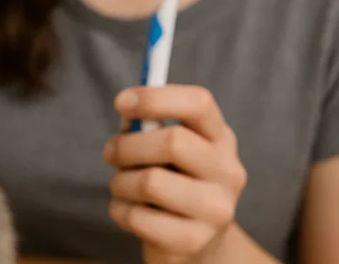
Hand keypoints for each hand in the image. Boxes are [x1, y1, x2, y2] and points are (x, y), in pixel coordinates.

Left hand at [102, 85, 247, 263]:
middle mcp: (228, 172)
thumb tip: (128, 113)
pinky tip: (128, 211)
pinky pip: (138, 217)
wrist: (194, 242)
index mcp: (221, 139)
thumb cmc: (170, 181)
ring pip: (151, 182)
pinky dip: (120, 210)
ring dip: (120, 182)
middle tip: (110, 153)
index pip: (198, 103)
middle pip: (173, 141)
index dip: (155, 97)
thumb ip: (146, 126)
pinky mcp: (193, 241)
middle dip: (128, 145)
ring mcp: (216, 210)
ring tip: (122, 186)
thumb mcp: (163, 148)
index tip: (121, 102)